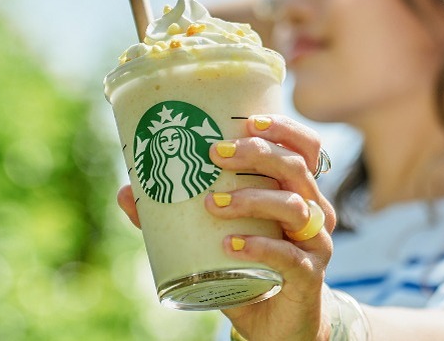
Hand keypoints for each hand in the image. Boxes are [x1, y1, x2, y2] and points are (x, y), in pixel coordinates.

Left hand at [117, 114, 336, 340]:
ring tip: (213, 204)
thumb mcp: (216, 236)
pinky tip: (231, 245)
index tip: (247, 122)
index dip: (284, 130)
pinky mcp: (310, 276)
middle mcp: (315, 212)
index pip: (305, 149)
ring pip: (295, 207)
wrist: (276, 325)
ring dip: (252, 199)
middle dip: (258, 154)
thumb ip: (177, 215)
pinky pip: (290, 256)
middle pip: (297, 169)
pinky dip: (260, 247)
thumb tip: (127, 192)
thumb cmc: (249, 270)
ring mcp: (316, 244)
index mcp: (299, 193)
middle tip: (215, 155)